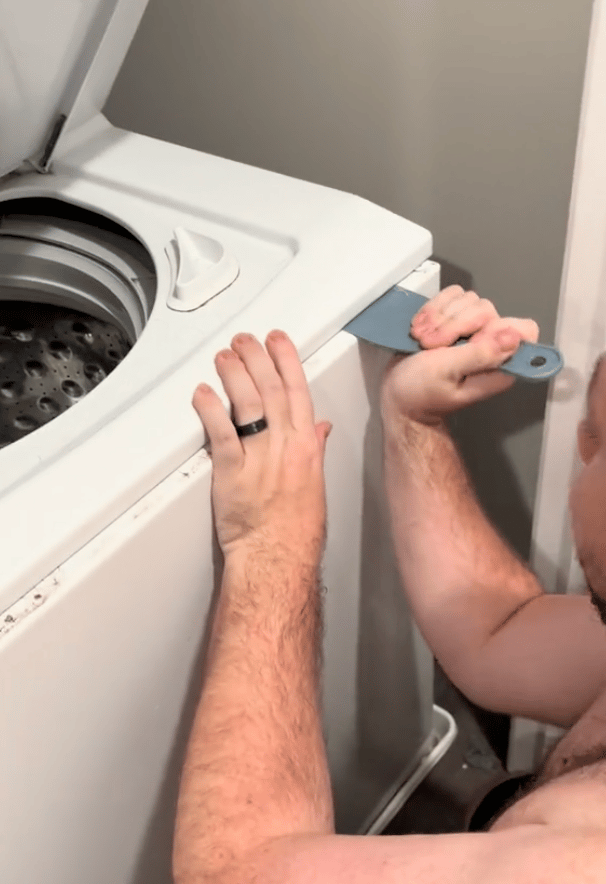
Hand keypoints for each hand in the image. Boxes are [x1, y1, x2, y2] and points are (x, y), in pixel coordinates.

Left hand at [192, 330, 331, 561]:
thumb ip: (314, 449)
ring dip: (235, 374)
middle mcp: (285, 447)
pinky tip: (203, 393)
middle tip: (245, 340)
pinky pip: (221, 434)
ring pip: (248, 404)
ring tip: (223, 356)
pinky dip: (212, 410)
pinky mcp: (233, 474)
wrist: (278, 560)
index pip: (298, 391)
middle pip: (271, 390)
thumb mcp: (314, 483)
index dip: (287, 360)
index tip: (278, 341)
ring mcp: (259, 459)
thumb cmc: (296, 531)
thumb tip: (318, 428)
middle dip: (257, 358)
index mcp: (306, 447)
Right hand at [381, 286, 538, 424]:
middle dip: (452, 324)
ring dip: (438, 317)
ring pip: (468, 299)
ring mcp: (474, 329)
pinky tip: (422, 328)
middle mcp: (491, 345)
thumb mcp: (447, 373)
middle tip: (432, 346)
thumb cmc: (420, 393)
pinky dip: (432, 309)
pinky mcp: (456, 319)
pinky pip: (452, 296)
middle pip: (487, 309)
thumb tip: (513, 337)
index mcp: (499, 365)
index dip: (494, 328)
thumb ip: (479, 355)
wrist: (398, 394)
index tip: (466, 342)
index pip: (522, 329)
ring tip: (424, 341)